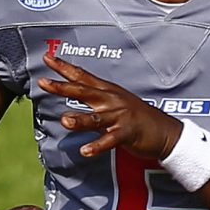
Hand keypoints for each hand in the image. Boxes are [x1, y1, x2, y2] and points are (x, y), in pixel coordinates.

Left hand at [38, 53, 181, 162]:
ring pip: (96, 117)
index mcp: (107, 91)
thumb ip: (94, 101)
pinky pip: (110, 140)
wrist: (165, 131)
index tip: (47, 58)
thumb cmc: (137, 118)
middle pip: (84, 91)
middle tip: (44, 83)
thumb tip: (74, 95)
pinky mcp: (127, 133)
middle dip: (63, 86)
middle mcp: (112, 100)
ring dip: (80, 119)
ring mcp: (120, 116)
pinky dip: (97, 146)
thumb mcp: (115, 103)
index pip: (82, 76)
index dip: (64, 67)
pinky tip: (85, 151)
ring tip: (64, 121)